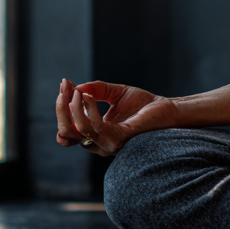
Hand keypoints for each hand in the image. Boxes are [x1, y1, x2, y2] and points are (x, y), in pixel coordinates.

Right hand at [55, 78, 181, 156]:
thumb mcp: (114, 93)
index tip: (64, 85)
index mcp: (96, 134)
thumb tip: (75, 88)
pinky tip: (89, 96)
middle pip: (66, 134)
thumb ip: (95, 90)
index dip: (62, 109)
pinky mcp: (120, 138)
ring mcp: (109, 143)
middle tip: (65, 88)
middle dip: (61, 109)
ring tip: (77, 90)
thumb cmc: (143, 104)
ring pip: (78, 131)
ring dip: (73, 108)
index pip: (67, 130)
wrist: (168, 109)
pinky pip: (96, 127)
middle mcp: (99, 143)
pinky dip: (89, 109)